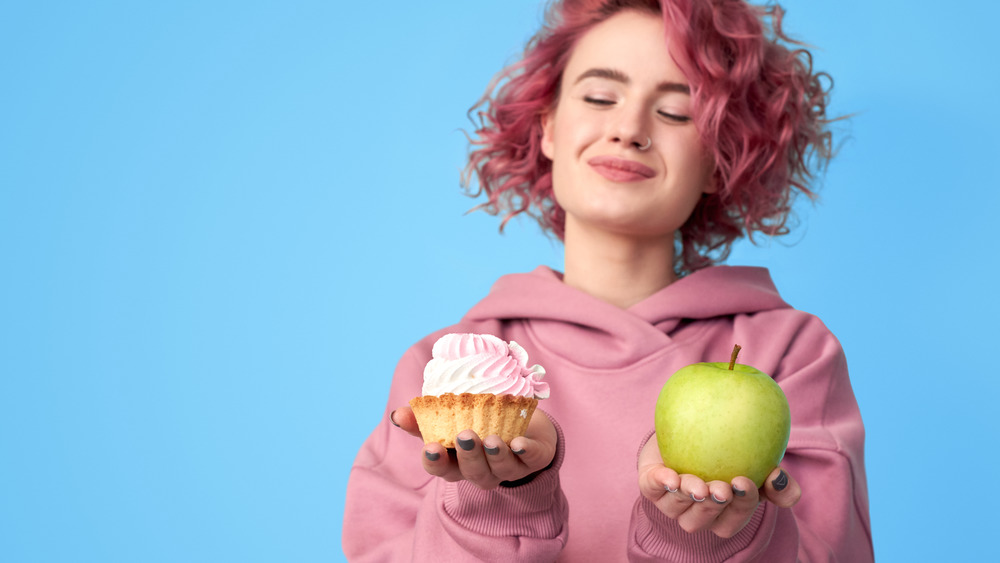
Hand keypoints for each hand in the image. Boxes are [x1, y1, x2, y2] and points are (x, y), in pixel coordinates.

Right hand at [390, 406, 557, 489]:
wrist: (525, 423)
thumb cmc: (479, 424)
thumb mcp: (450, 421)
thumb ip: (423, 420)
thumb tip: (397, 414)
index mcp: (460, 463)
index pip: (443, 469)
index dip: (436, 462)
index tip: (430, 448)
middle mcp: (484, 470)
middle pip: (474, 472)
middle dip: (469, 457)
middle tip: (465, 437)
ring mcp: (510, 466)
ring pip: (502, 469)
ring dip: (496, 455)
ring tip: (492, 439)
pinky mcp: (535, 456)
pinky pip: (532, 459)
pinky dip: (527, 451)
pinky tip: (521, 443)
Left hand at [637, 437, 800, 537]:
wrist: (687, 432)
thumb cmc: (727, 456)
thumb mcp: (758, 465)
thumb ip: (777, 480)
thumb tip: (779, 478)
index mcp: (722, 513)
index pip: (733, 520)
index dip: (741, 506)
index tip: (745, 482)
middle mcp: (695, 513)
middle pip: (704, 520)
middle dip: (714, 505)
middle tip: (723, 487)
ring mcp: (670, 501)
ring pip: (677, 509)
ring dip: (689, 497)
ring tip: (698, 484)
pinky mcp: (650, 484)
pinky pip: (651, 489)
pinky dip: (661, 483)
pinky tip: (671, 476)